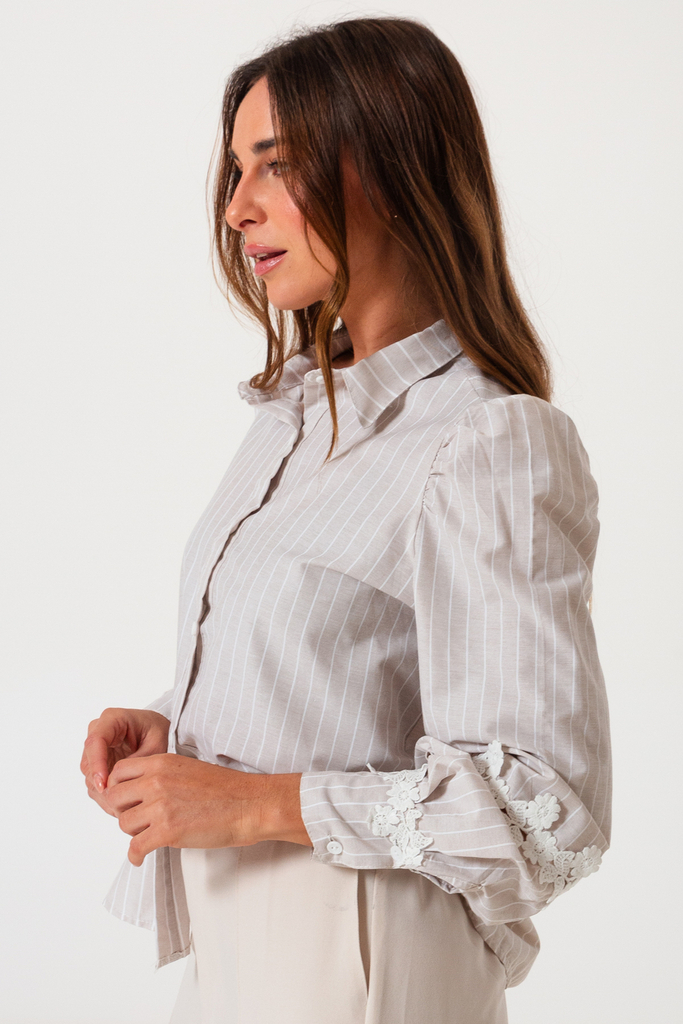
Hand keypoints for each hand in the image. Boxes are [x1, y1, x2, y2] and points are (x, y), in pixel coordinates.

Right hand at [80, 707, 169, 814]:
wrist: (156, 731)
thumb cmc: (158, 731)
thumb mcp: (156, 744)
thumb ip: (138, 761)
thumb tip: (116, 783)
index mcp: (112, 719)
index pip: (95, 741)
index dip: (97, 765)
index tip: (103, 785)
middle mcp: (98, 731)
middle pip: (88, 762)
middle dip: (101, 785)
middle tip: (117, 805)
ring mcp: (94, 748)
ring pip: (89, 776)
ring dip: (103, 794)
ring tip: (123, 808)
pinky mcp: (95, 763)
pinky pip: (94, 783)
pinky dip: (105, 796)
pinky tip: (120, 806)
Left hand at [104, 754, 310, 865]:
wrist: (250, 805)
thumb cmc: (225, 789)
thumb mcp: (188, 768)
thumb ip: (161, 775)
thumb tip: (139, 791)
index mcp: (162, 762)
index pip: (118, 772)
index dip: (118, 788)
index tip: (126, 800)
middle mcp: (157, 781)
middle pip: (115, 798)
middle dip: (122, 811)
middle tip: (136, 820)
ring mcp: (161, 806)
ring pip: (124, 823)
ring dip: (133, 833)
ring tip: (148, 835)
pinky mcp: (168, 831)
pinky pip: (135, 847)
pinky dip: (135, 856)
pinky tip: (140, 857)